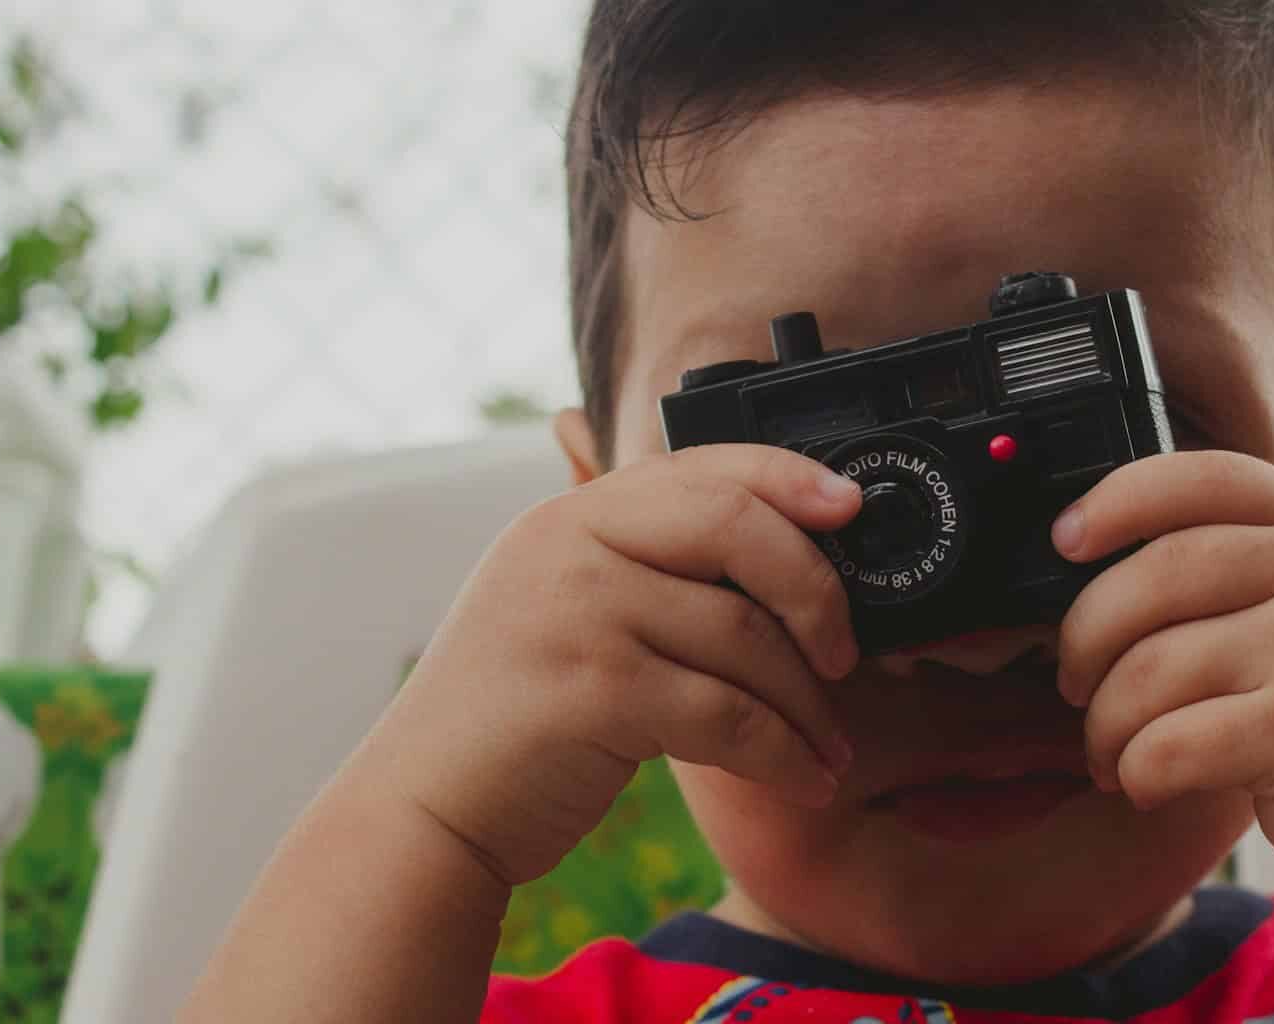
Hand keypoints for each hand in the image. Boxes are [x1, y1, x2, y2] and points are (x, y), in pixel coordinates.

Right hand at [358, 445, 863, 885]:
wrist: (424, 808)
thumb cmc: (516, 718)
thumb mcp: (566, 611)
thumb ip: (645, 569)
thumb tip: (785, 559)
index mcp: (571, 516)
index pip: (701, 466)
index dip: (788, 478)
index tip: (849, 505)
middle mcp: (570, 545)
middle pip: (735, 527)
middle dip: (816, 590)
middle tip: (845, 654)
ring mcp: (577, 612)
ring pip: (744, 634)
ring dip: (807, 704)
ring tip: (829, 746)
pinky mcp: (592, 691)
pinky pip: (727, 713)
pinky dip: (782, 753)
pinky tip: (806, 779)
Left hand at [1052, 451, 1273, 902]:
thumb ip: (1238, 564)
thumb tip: (1086, 552)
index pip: (1202, 478)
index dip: (1116, 500)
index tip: (1064, 540)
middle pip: (1158, 572)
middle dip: (1086, 635)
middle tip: (1074, 681)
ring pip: (1151, 667)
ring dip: (1105, 721)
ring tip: (1108, 750)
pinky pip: (1168, 744)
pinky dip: (1135, 771)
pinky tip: (1146, 783)